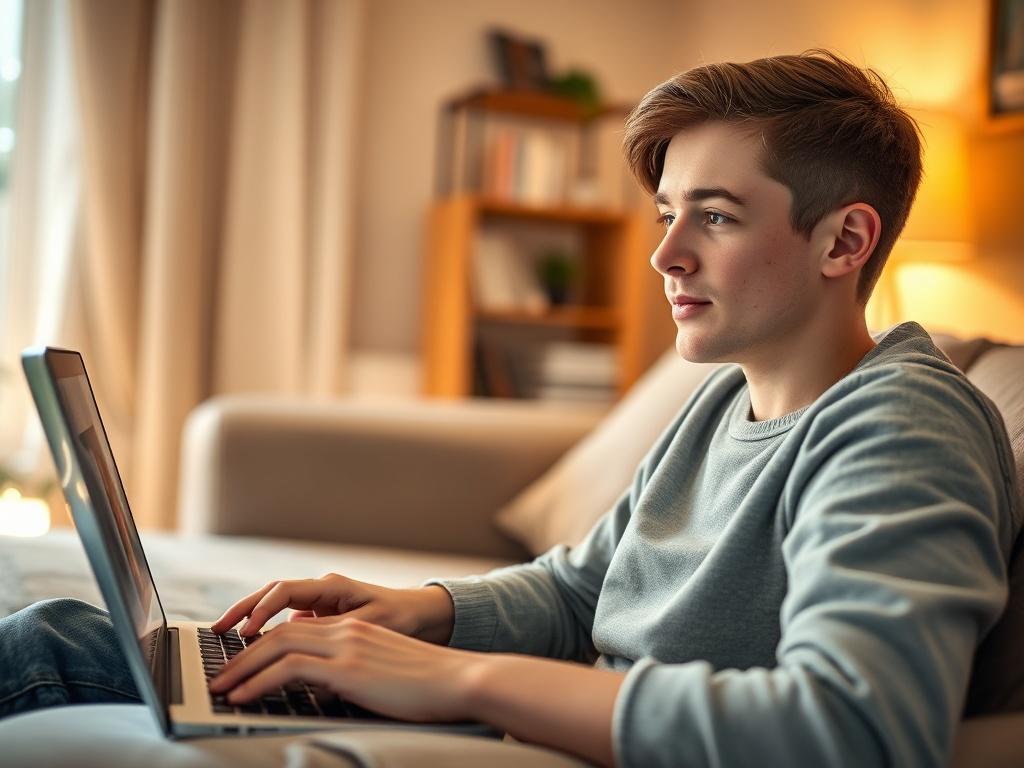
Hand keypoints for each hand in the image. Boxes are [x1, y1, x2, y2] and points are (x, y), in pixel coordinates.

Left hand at [208, 618, 479, 722]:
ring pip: (277, 646)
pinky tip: (242, 696)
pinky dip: (258, 682)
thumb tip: (323, 687)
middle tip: (219, 674)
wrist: (461, 680)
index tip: (241, 661)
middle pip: (279, 632)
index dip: (264, 643)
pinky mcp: (348, 668)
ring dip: (241, 668)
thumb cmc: (429, 685)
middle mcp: (346, 630)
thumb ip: (351, 671)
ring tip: (221, 687)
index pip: (297, 628)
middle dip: (243, 654)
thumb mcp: (382, 672)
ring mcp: (346, 646)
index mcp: (354, 629)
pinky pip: (289, 669)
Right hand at [210, 573, 453, 643]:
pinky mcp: (319, 616)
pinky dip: (267, 631)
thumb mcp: (373, 624)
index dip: (263, 609)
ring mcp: (318, 602)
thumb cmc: (402, 617)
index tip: (248, 630)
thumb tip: (303, 635)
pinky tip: (252, 649)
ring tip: (224, 637)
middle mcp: (321, 589)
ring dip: (250, 619)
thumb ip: (339, 629)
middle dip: (243, 610)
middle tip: (217, 630)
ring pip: (275, 606)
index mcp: (332, 585)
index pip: (286, 590)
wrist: (422, 615)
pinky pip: (286, 620)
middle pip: (271, 593)